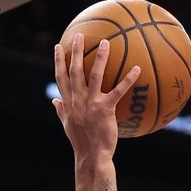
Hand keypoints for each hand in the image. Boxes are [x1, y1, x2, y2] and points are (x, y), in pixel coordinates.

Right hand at [52, 33, 139, 161]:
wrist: (91, 155)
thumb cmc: (81, 141)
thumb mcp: (66, 124)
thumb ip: (60, 110)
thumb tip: (53, 101)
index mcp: (68, 102)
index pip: (60, 77)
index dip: (58, 61)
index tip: (59, 47)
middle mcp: (77, 99)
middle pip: (75, 70)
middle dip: (76, 51)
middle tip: (80, 35)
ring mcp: (91, 103)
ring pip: (94, 75)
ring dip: (100, 57)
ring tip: (106, 42)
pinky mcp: (105, 109)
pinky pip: (118, 91)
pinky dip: (128, 79)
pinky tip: (137, 69)